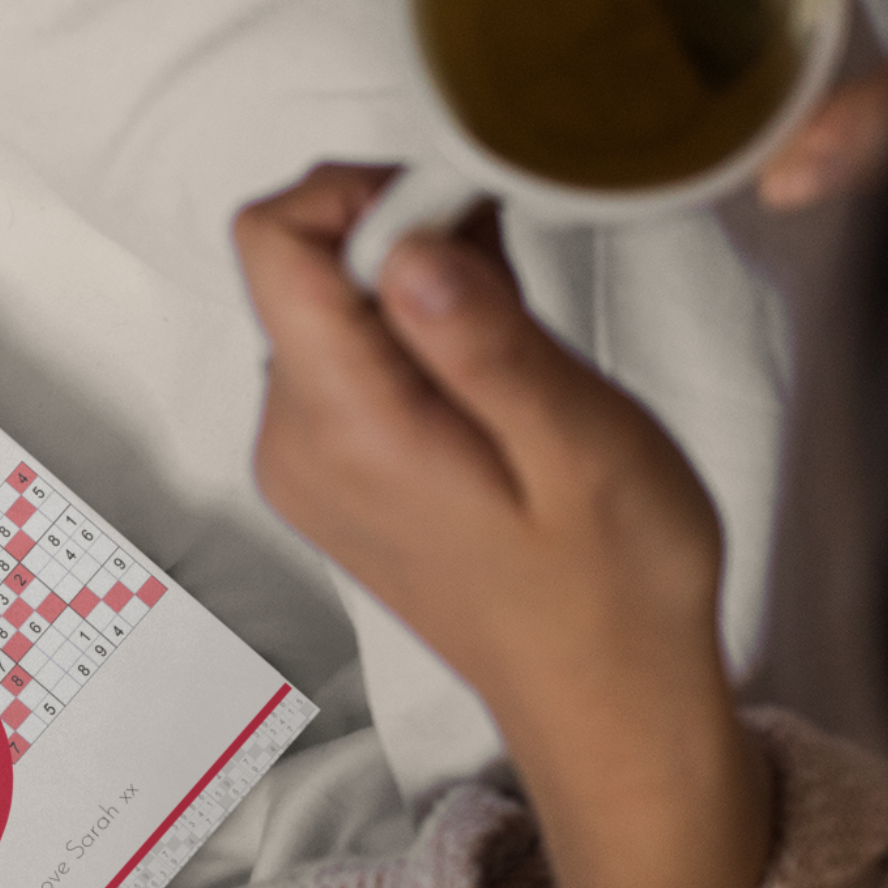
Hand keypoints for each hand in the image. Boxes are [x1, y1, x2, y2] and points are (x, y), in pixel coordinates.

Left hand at [235, 164, 769, 887]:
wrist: (603, 697)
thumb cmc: (613, 583)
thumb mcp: (579, 447)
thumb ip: (481, 340)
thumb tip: (404, 241)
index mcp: (343, 427)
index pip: (274, 241)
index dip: (361, 190)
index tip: (460, 207)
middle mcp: (295, 441)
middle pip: (299, 265)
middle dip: (402, 236)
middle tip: (512, 280)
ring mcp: (305, 460)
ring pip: (326, 305)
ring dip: (416, 287)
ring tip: (515, 340)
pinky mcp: (333, 469)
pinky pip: (346, 358)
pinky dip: (413, 333)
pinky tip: (492, 371)